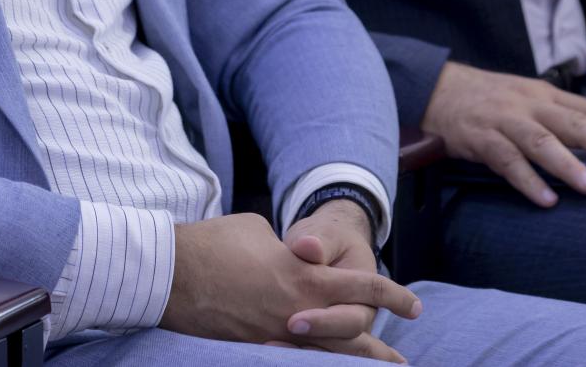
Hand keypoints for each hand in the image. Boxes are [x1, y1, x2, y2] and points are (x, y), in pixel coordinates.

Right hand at [160, 211, 418, 357]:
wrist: (170, 272)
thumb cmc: (216, 243)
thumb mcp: (260, 232)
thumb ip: (286, 251)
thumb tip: (291, 260)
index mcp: (305, 278)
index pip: (361, 289)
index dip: (392, 296)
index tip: (414, 305)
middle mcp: (296, 313)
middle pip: (350, 337)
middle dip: (378, 351)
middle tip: (401, 363)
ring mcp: (273, 336)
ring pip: (322, 357)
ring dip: (349, 365)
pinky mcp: (249, 347)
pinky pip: (288, 361)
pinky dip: (309, 365)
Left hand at [268, 200, 393, 355]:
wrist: (323, 244)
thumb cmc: (325, 239)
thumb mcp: (327, 234)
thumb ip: (320, 241)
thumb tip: (309, 246)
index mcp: (367, 295)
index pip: (353, 319)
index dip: (326, 323)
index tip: (293, 321)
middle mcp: (357, 318)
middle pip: (344, 344)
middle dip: (313, 341)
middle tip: (281, 334)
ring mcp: (340, 331)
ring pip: (328, 354)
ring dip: (301, 355)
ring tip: (270, 348)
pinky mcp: (320, 336)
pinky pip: (310, 353)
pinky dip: (292, 353)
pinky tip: (267, 349)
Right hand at [420, 60, 585, 205]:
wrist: (436, 88)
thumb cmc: (489, 100)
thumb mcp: (526, 100)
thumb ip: (557, 119)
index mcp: (545, 95)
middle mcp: (530, 105)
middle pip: (574, 123)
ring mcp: (505, 121)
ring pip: (542, 142)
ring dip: (569, 165)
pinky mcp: (481, 138)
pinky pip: (507, 161)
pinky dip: (528, 180)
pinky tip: (546, 199)